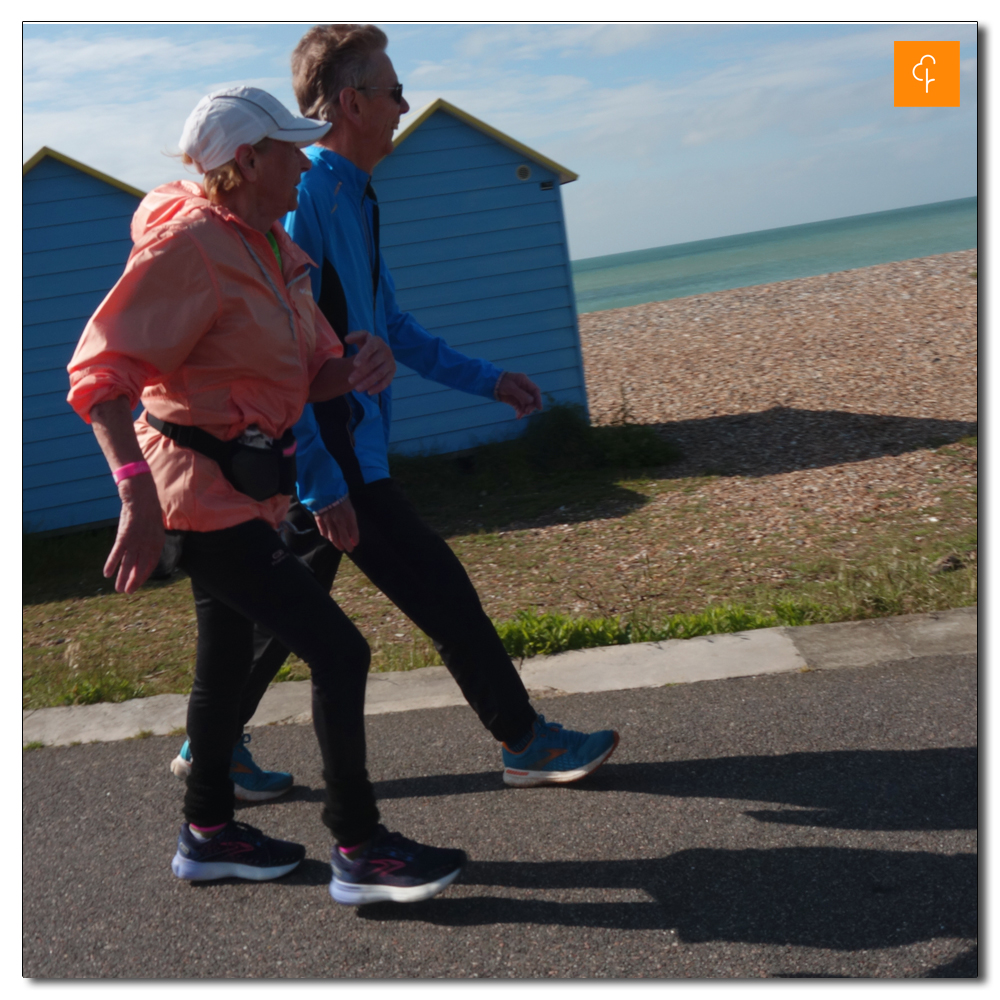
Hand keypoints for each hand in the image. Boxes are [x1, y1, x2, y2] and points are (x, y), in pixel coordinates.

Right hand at [104, 476, 164, 593]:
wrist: (141, 497)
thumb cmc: (146, 511)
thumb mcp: (153, 527)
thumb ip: (150, 540)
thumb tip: (144, 550)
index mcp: (157, 543)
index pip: (151, 564)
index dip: (144, 575)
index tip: (137, 584)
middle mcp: (148, 545)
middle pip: (140, 567)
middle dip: (134, 581)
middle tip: (127, 592)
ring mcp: (136, 542)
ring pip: (128, 565)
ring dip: (122, 578)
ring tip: (117, 589)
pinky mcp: (124, 537)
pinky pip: (117, 554)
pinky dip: (111, 564)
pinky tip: (106, 573)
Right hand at [315, 497, 359, 551]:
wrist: (326, 488)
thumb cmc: (340, 495)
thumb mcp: (349, 505)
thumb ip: (350, 516)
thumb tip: (351, 528)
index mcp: (349, 516)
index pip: (354, 532)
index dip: (355, 539)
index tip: (355, 544)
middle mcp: (339, 520)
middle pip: (343, 538)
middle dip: (347, 545)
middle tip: (349, 549)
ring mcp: (329, 521)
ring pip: (333, 537)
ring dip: (337, 543)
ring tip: (339, 547)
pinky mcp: (320, 519)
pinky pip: (323, 530)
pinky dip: (326, 535)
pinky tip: (328, 537)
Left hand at [345, 330, 394, 394]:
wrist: (378, 351)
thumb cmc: (366, 345)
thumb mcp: (361, 338)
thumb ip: (354, 336)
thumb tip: (347, 339)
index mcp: (377, 341)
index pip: (370, 348)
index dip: (363, 356)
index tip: (354, 364)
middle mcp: (386, 351)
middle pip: (373, 363)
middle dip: (361, 373)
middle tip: (349, 380)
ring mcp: (390, 362)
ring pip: (379, 374)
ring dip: (368, 382)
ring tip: (356, 389)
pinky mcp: (393, 371)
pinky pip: (387, 381)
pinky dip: (378, 388)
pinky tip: (368, 393)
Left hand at [496, 372, 542, 418]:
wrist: (490, 384)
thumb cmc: (501, 382)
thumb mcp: (510, 387)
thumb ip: (521, 394)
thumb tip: (531, 401)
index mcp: (524, 381)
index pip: (535, 390)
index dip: (538, 399)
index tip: (539, 408)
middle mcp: (524, 388)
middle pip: (532, 399)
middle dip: (530, 406)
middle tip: (526, 412)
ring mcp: (519, 395)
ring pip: (526, 404)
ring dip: (525, 410)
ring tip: (520, 415)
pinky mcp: (514, 401)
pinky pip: (520, 407)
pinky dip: (520, 412)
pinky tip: (518, 417)